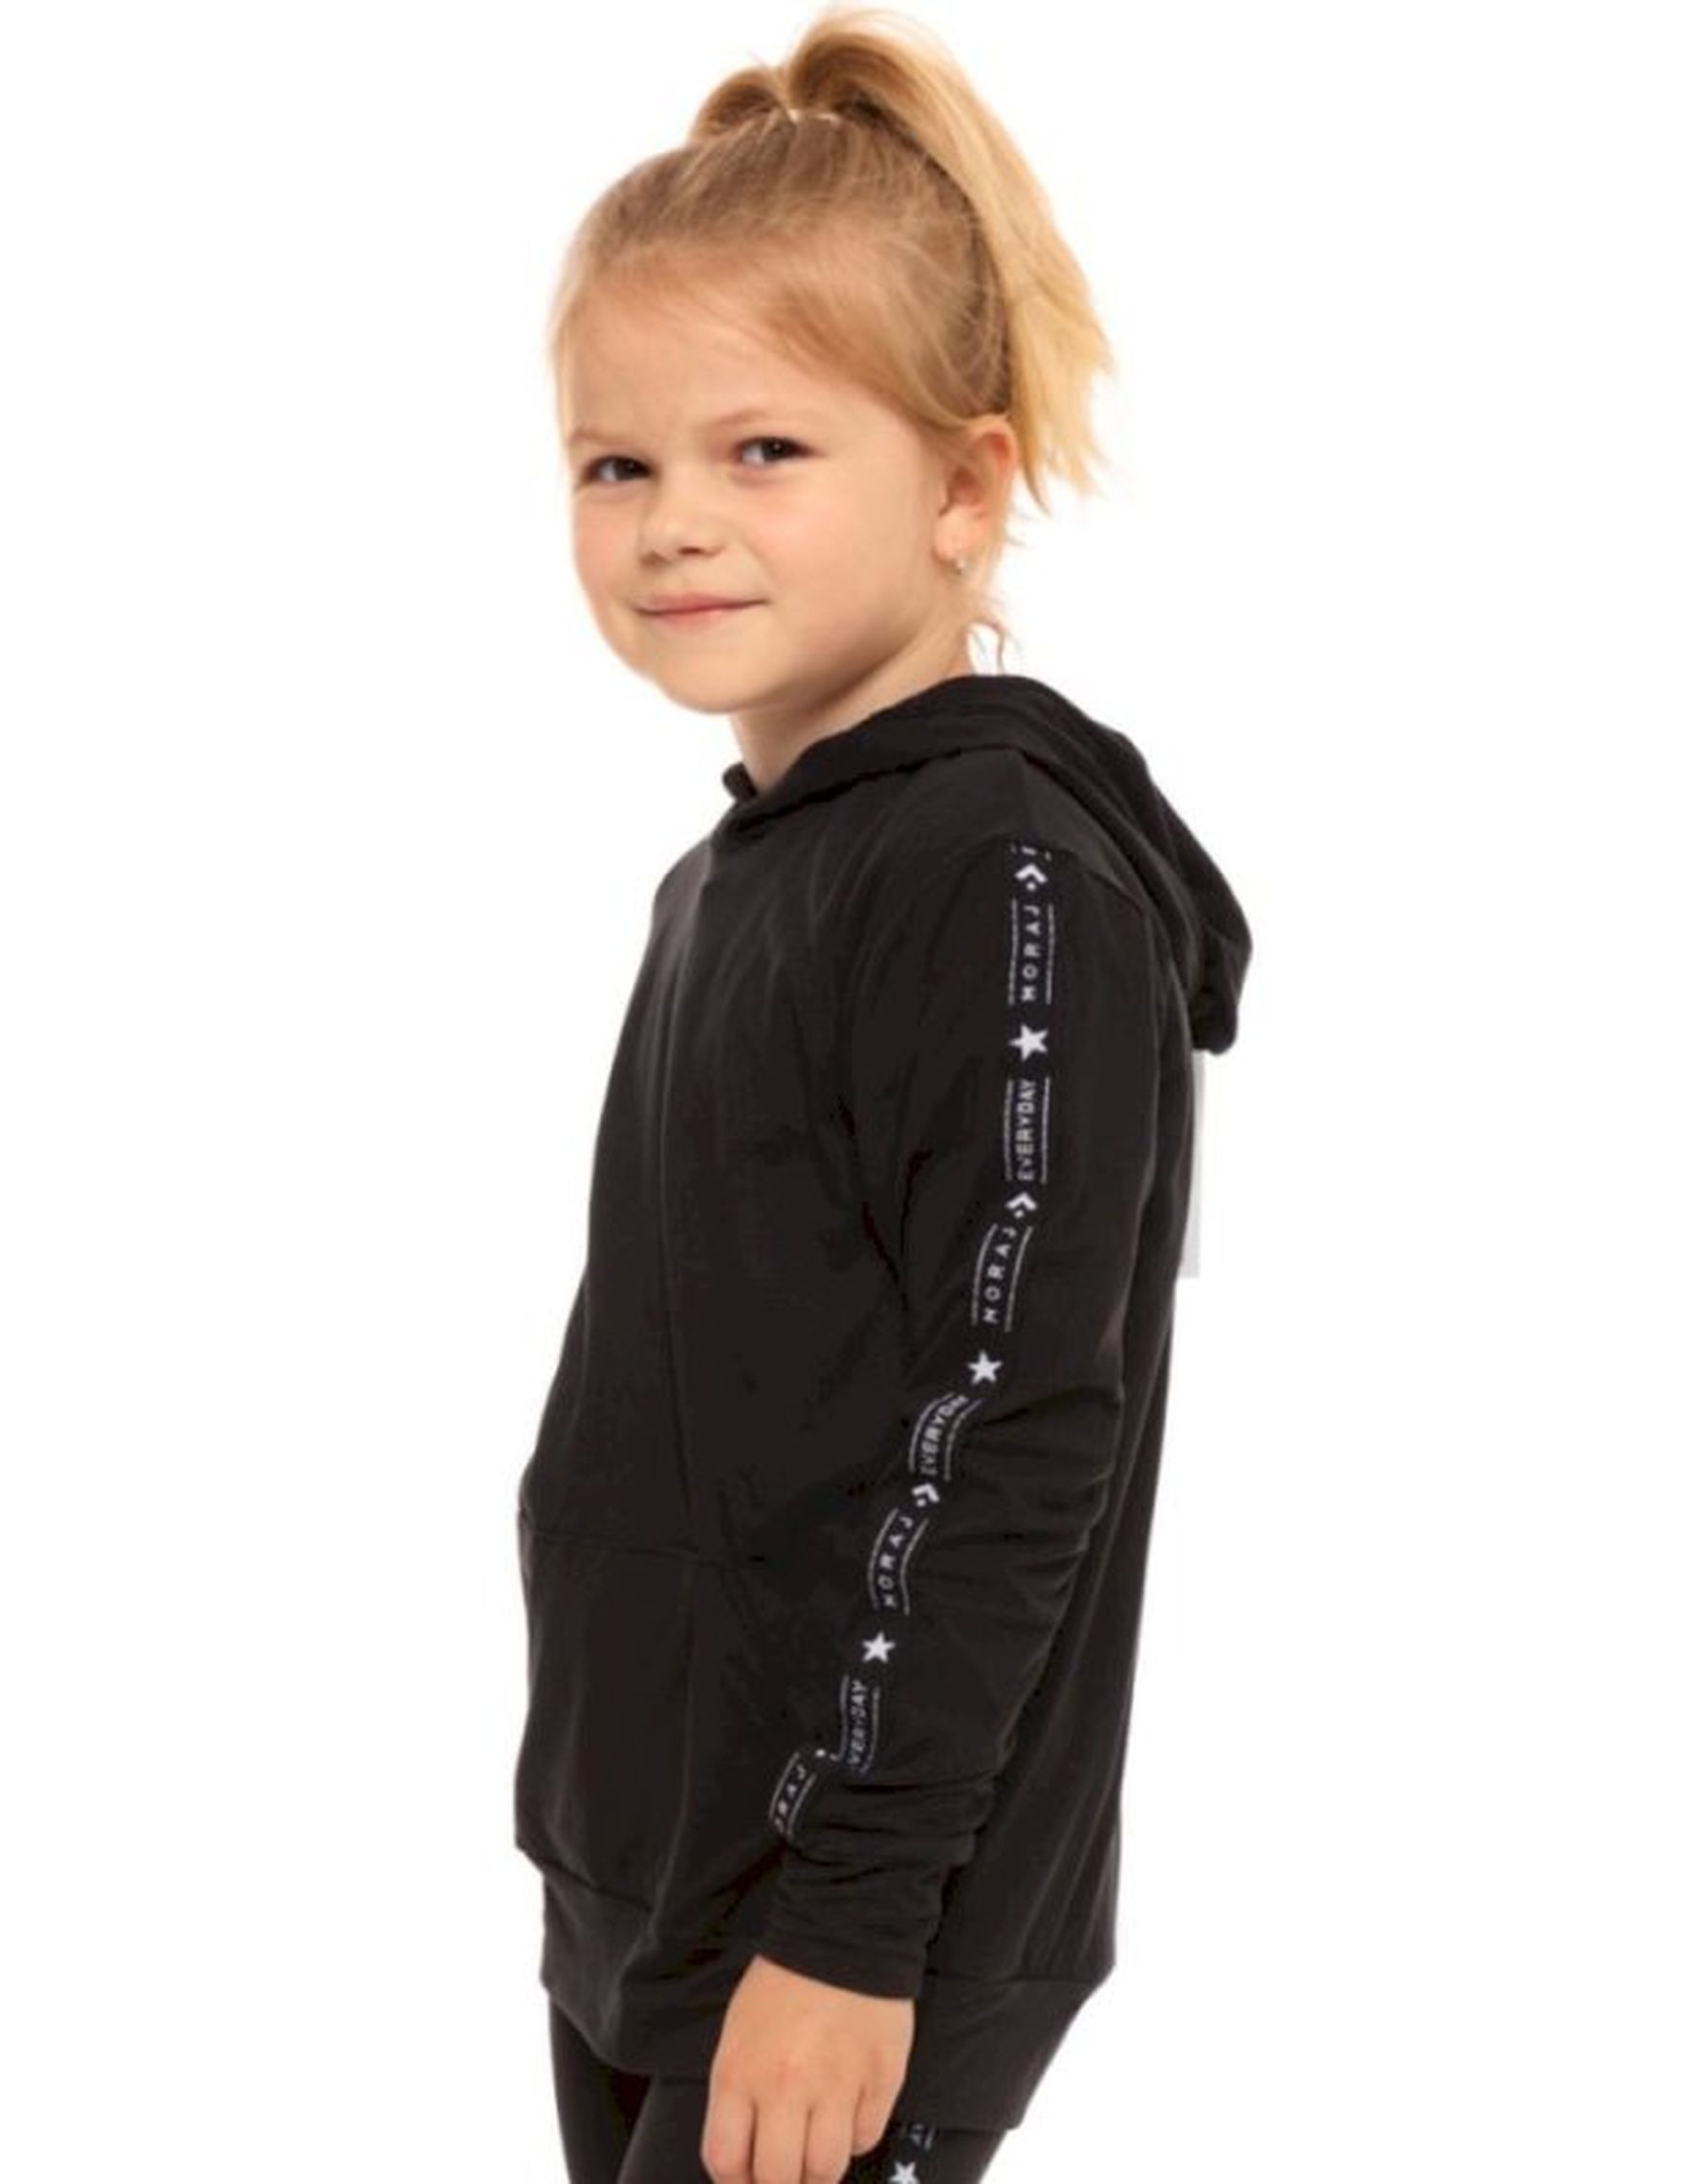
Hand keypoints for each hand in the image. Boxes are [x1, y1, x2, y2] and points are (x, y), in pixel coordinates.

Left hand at [701, 1952, 915, 2183]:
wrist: (840, 1931)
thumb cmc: (781, 1986)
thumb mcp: (738, 2035)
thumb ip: (737, 2097)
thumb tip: (746, 2157)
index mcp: (739, 2072)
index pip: (725, 2161)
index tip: (746, 2181)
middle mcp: (785, 2086)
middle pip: (779, 2179)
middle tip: (787, 2173)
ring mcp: (836, 2085)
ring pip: (826, 2169)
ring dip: (818, 2170)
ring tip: (817, 2152)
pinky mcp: (880, 2079)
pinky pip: (865, 2139)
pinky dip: (855, 2137)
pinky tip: (847, 2116)